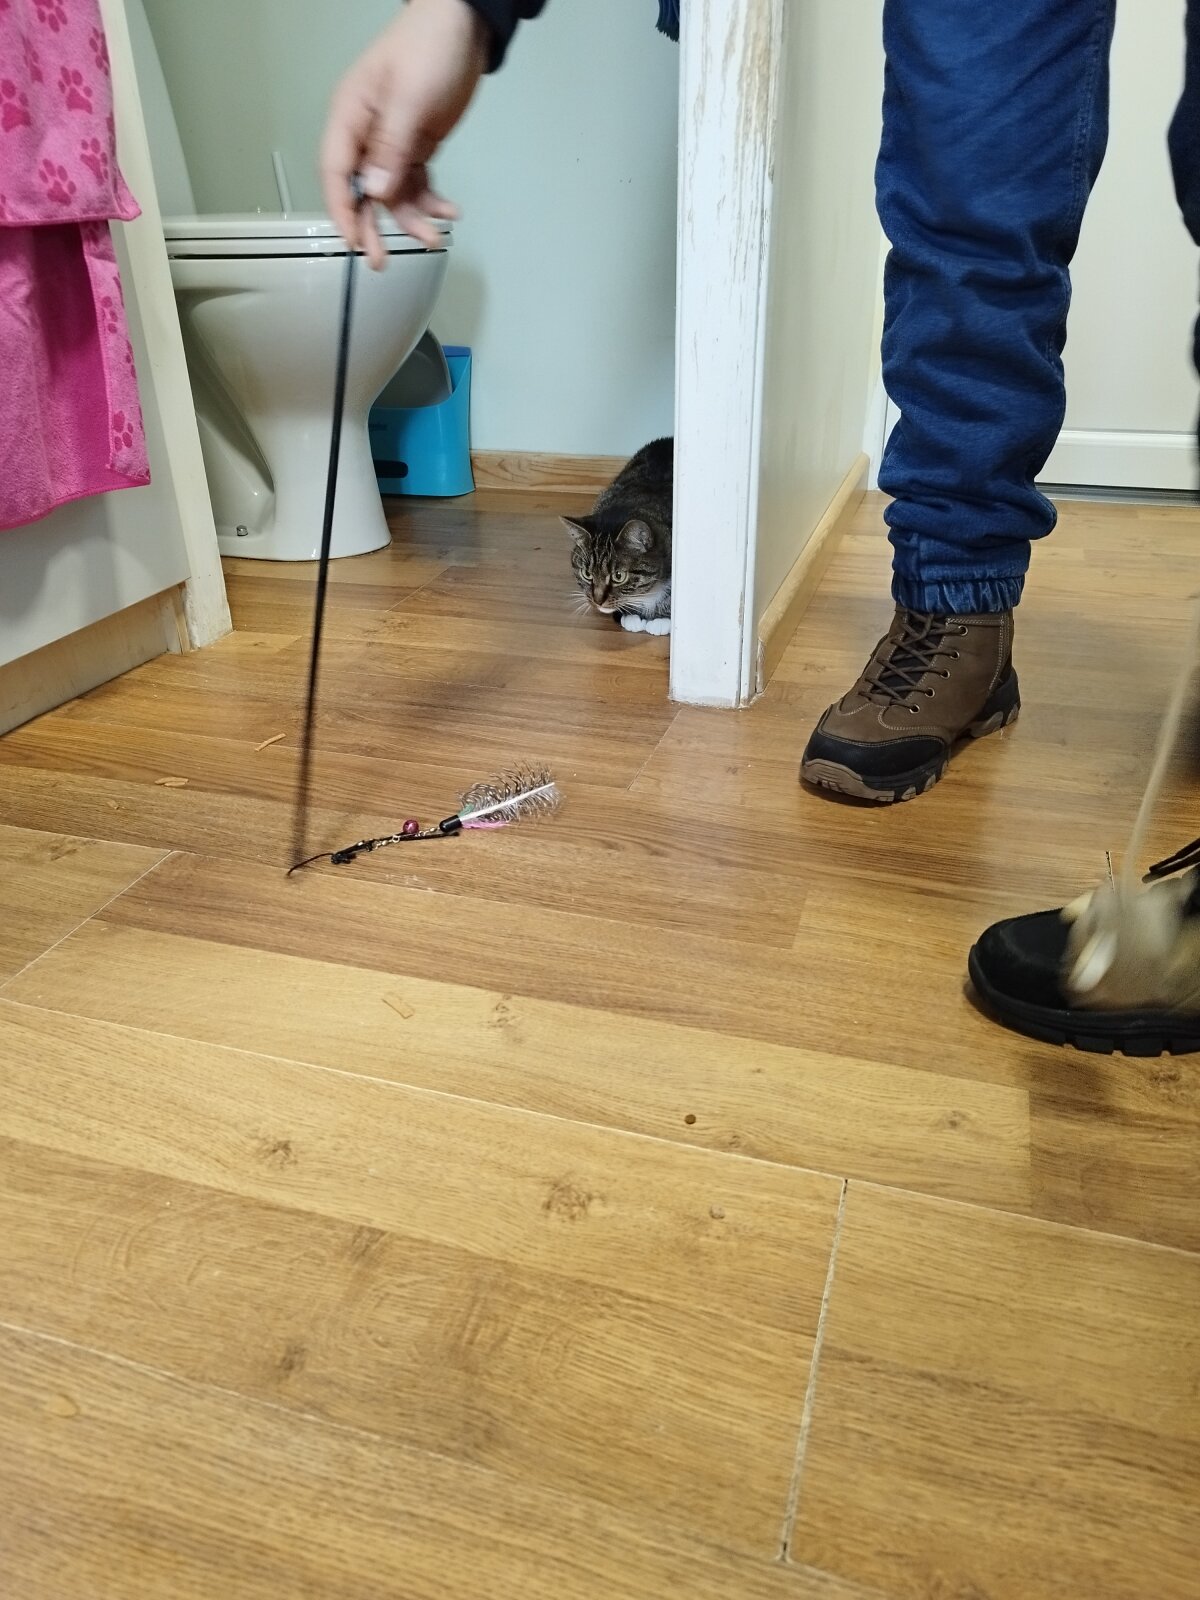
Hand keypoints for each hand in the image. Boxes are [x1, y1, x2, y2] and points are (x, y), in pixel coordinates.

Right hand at [320, 0, 488, 267]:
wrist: (463, 24)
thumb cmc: (427, 49)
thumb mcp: (409, 98)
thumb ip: (391, 148)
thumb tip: (376, 192)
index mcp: (351, 117)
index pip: (336, 172)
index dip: (342, 210)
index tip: (354, 241)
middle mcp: (366, 135)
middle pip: (361, 191)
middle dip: (372, 227)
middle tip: (381, 263)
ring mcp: (392, 143)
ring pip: (393, 193)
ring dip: (410, 217)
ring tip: (433, 237)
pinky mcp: (416, 146)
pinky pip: (416, 183)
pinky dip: (430, 201)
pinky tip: (449, 213)